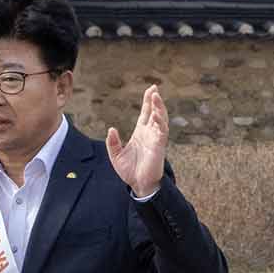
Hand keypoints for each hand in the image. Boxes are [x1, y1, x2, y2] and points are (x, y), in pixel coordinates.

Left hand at [105, 84, 169, 198]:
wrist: (138, 184)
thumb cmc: (129, 171)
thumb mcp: (116, 155)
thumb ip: (113, 142)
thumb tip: (111, 129)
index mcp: (140, 133)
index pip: (145, 113)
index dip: (148, 101)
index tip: (150, 90)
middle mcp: (150, 133)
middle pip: (154, 112)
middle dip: (155, 100)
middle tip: (154, 87)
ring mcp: (156, 139)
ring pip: (160, 119)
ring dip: (159, 107)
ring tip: (156, 96)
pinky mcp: (159, 146)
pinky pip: (162, 131)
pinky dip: (161, 122)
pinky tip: (157, 114)